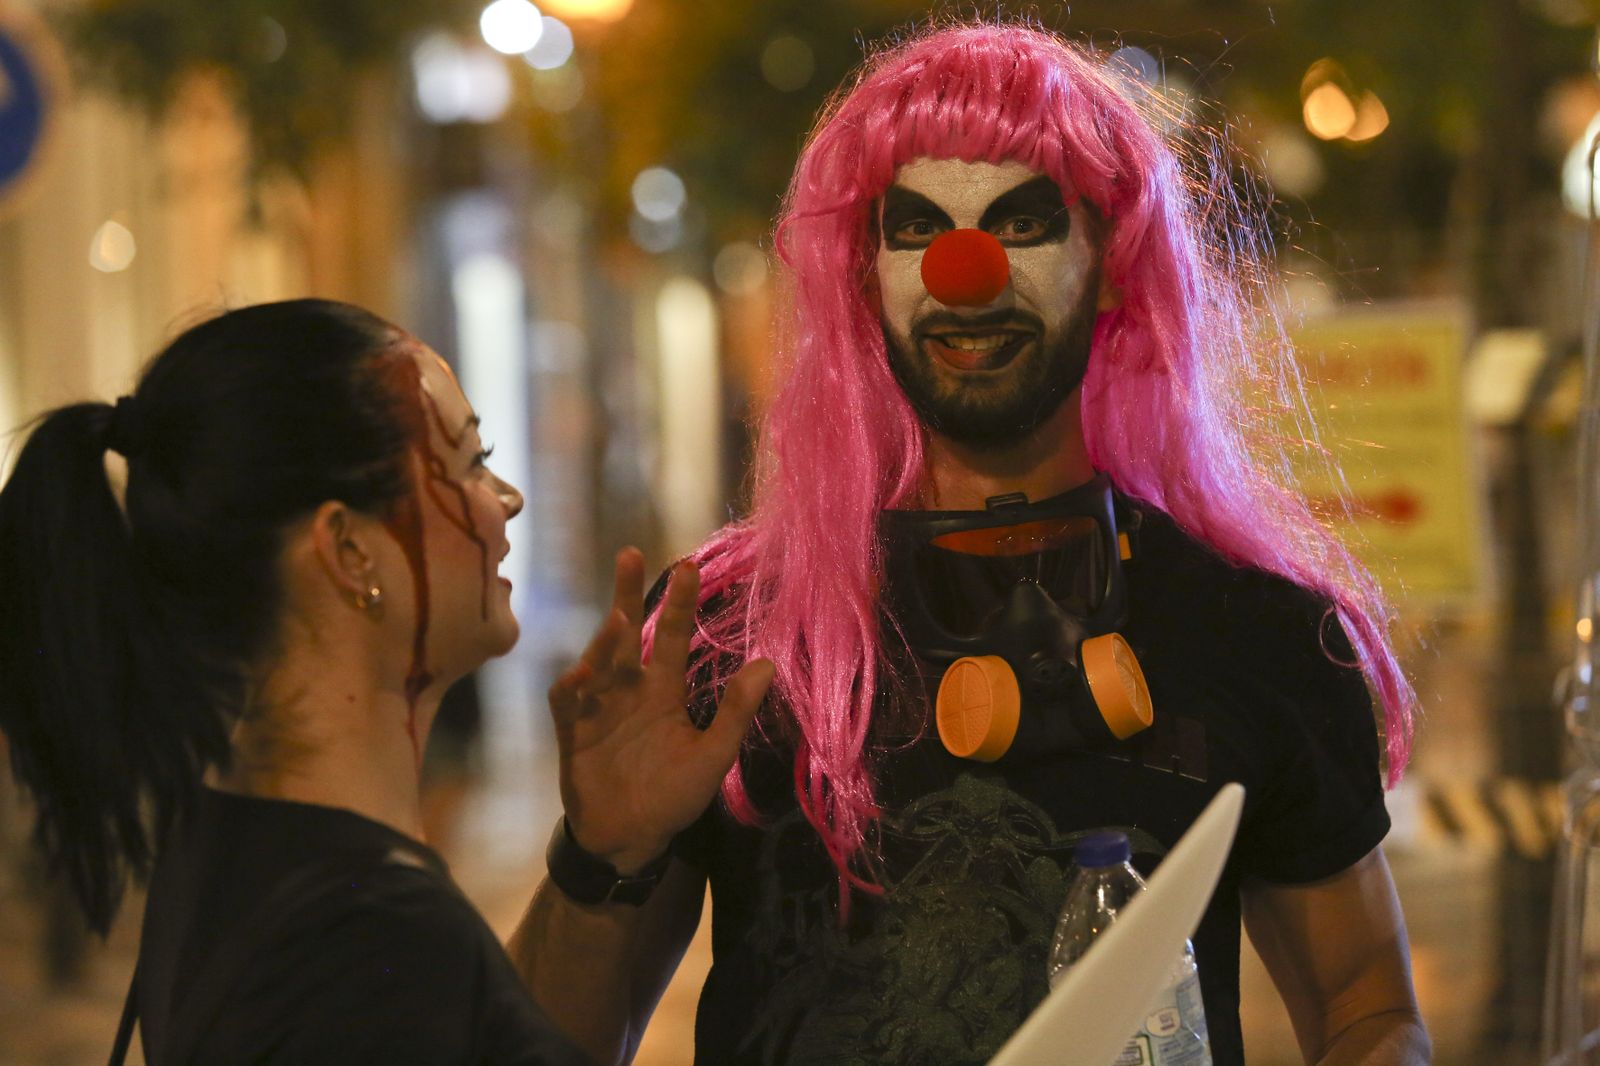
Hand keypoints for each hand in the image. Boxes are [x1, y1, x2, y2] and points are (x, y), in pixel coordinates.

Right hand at [548, 547, 773, 873]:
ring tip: (620, 619)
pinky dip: (572, 686)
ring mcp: (598, 708)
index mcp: (664, 691)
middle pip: (628, 633)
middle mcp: (629, 690)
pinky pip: (567, 702)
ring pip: (597, 660)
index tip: (689, 565)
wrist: (630, 839)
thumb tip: (769, 664)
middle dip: (627, 594)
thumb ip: (736, 712)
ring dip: (606, 639)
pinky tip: (583, 673)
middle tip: (631, 555)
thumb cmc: (672, 796)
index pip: (673, 636)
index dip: (681, 603)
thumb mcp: (713, 756)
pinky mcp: (572, 733)